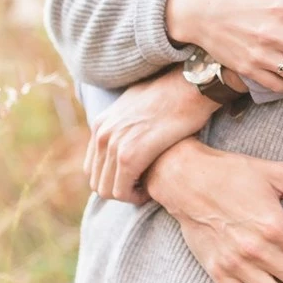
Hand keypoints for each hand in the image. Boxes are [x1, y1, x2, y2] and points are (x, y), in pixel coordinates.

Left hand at [84, 69, 217, 204]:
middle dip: (119, 190)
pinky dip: (135, 197)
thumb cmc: (172, 94)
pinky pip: (122, 191)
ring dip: (127, 195)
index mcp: (101, 124)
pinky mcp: (129, 156)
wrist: (189, 86)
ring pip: (107, 190)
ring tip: (147, 190)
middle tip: (141, 188)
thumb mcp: (137, 102)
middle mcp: (102, 134)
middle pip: (97, 182)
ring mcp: (113, 145)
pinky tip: (151, 190)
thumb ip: (124, 119)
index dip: (112, 179)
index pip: (92, 167)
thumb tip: (128, 127)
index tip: (134, 179)